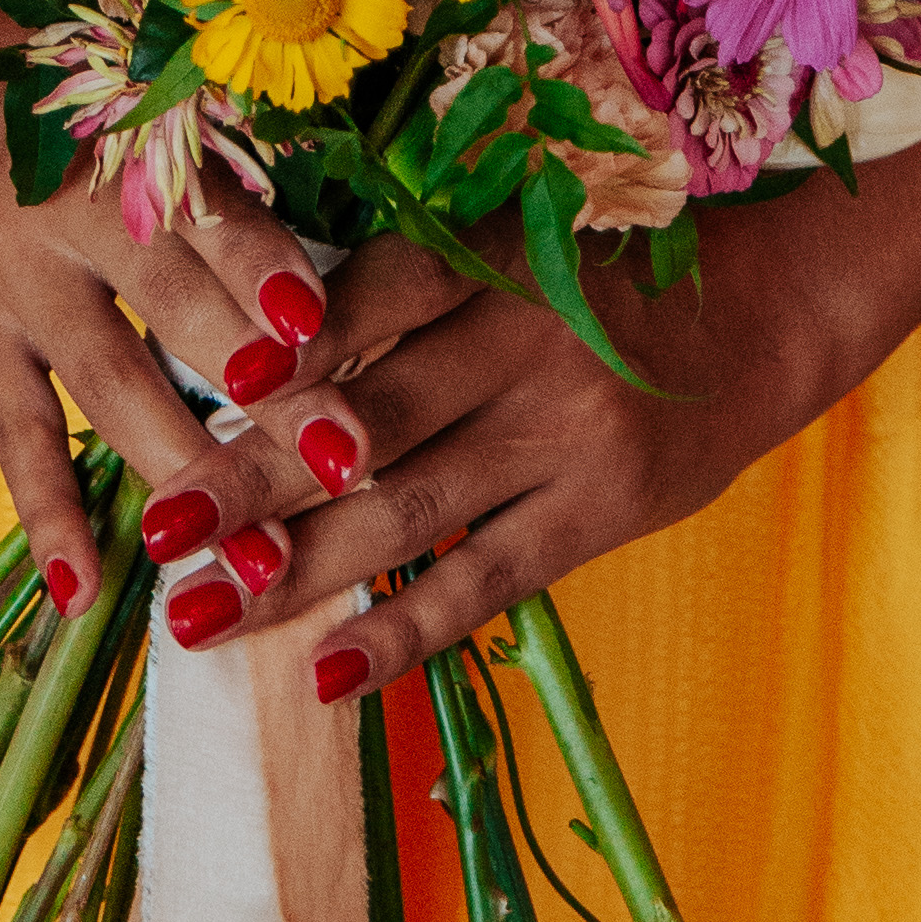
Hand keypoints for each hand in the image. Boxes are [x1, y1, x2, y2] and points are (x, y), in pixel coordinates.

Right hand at [0, 82, 328, 605]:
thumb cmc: (73, 91)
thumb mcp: (143, 101)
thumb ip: (224, 175)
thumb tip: (332, 277)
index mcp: (132, 141)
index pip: (212, 215)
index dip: (267, 269)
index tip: (325, 330)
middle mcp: (74, 213)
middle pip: (179, 310)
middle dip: (265, 393)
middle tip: (342, 464)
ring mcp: (19, 282)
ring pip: (110, 385)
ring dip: (186, 470)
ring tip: (253, 558)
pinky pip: (16, 436)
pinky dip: (48, 517)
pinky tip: (85, 592)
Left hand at [175, 184, 869, 695]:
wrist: (759, 318)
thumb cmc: (599, 279)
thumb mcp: (514, 247)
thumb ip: (408, 293)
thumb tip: (261, 360)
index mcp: (492, 255)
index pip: (375, 294)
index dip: (291, 343)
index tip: (201, 385)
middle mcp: (523, 342)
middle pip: (367, 417)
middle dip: (253, 477)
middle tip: (161, 528)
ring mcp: (561, 436)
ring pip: (407, 512)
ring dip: (296, 571)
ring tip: (199, 616)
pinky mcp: (595, 515)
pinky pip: (483, 582)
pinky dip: (404, 630)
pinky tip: (328, 674)